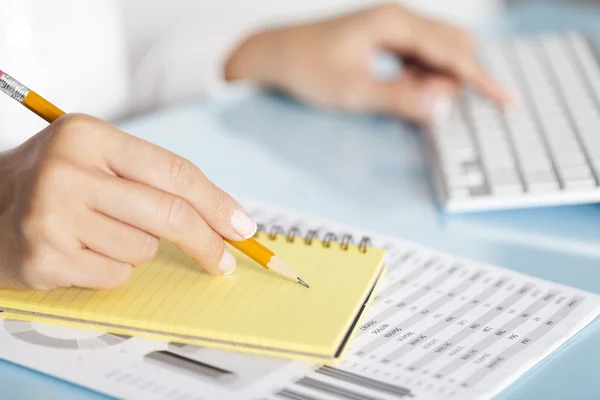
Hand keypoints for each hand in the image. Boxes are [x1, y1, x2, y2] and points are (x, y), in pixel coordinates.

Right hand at [0, 114, 255, 289]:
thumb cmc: (54, 184)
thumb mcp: (98, 160)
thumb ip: (154, 179)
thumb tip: (222, 218)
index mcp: (89, 135)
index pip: (175, 172)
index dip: (217, 203)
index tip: (242, 228)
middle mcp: (68, 170)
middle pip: (169, 214)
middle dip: (206, 242)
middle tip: (222, 260)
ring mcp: (53, 215)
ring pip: (143, 249)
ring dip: (136, 249)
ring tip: (100, 233)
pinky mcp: (44, 257)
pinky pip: (116, 275)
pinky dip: (111, 270)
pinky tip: (82, 253)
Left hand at [225, 3, 511, 124]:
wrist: (276, 55)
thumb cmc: (307, 68)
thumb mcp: (352, 91)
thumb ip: (398, 99)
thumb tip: (442, 107)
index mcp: (395, 23)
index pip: (452, 52)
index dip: (482, 80)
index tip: (507, 101)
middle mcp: (400, 18)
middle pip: (454, 46)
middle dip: (457, 78)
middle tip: (431, 107)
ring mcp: (394, 26)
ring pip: (438, 51)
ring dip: (437, 79)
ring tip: (408, 100)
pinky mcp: (387, 38)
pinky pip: (420, 56)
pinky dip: (422, 76)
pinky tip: (404, 91)